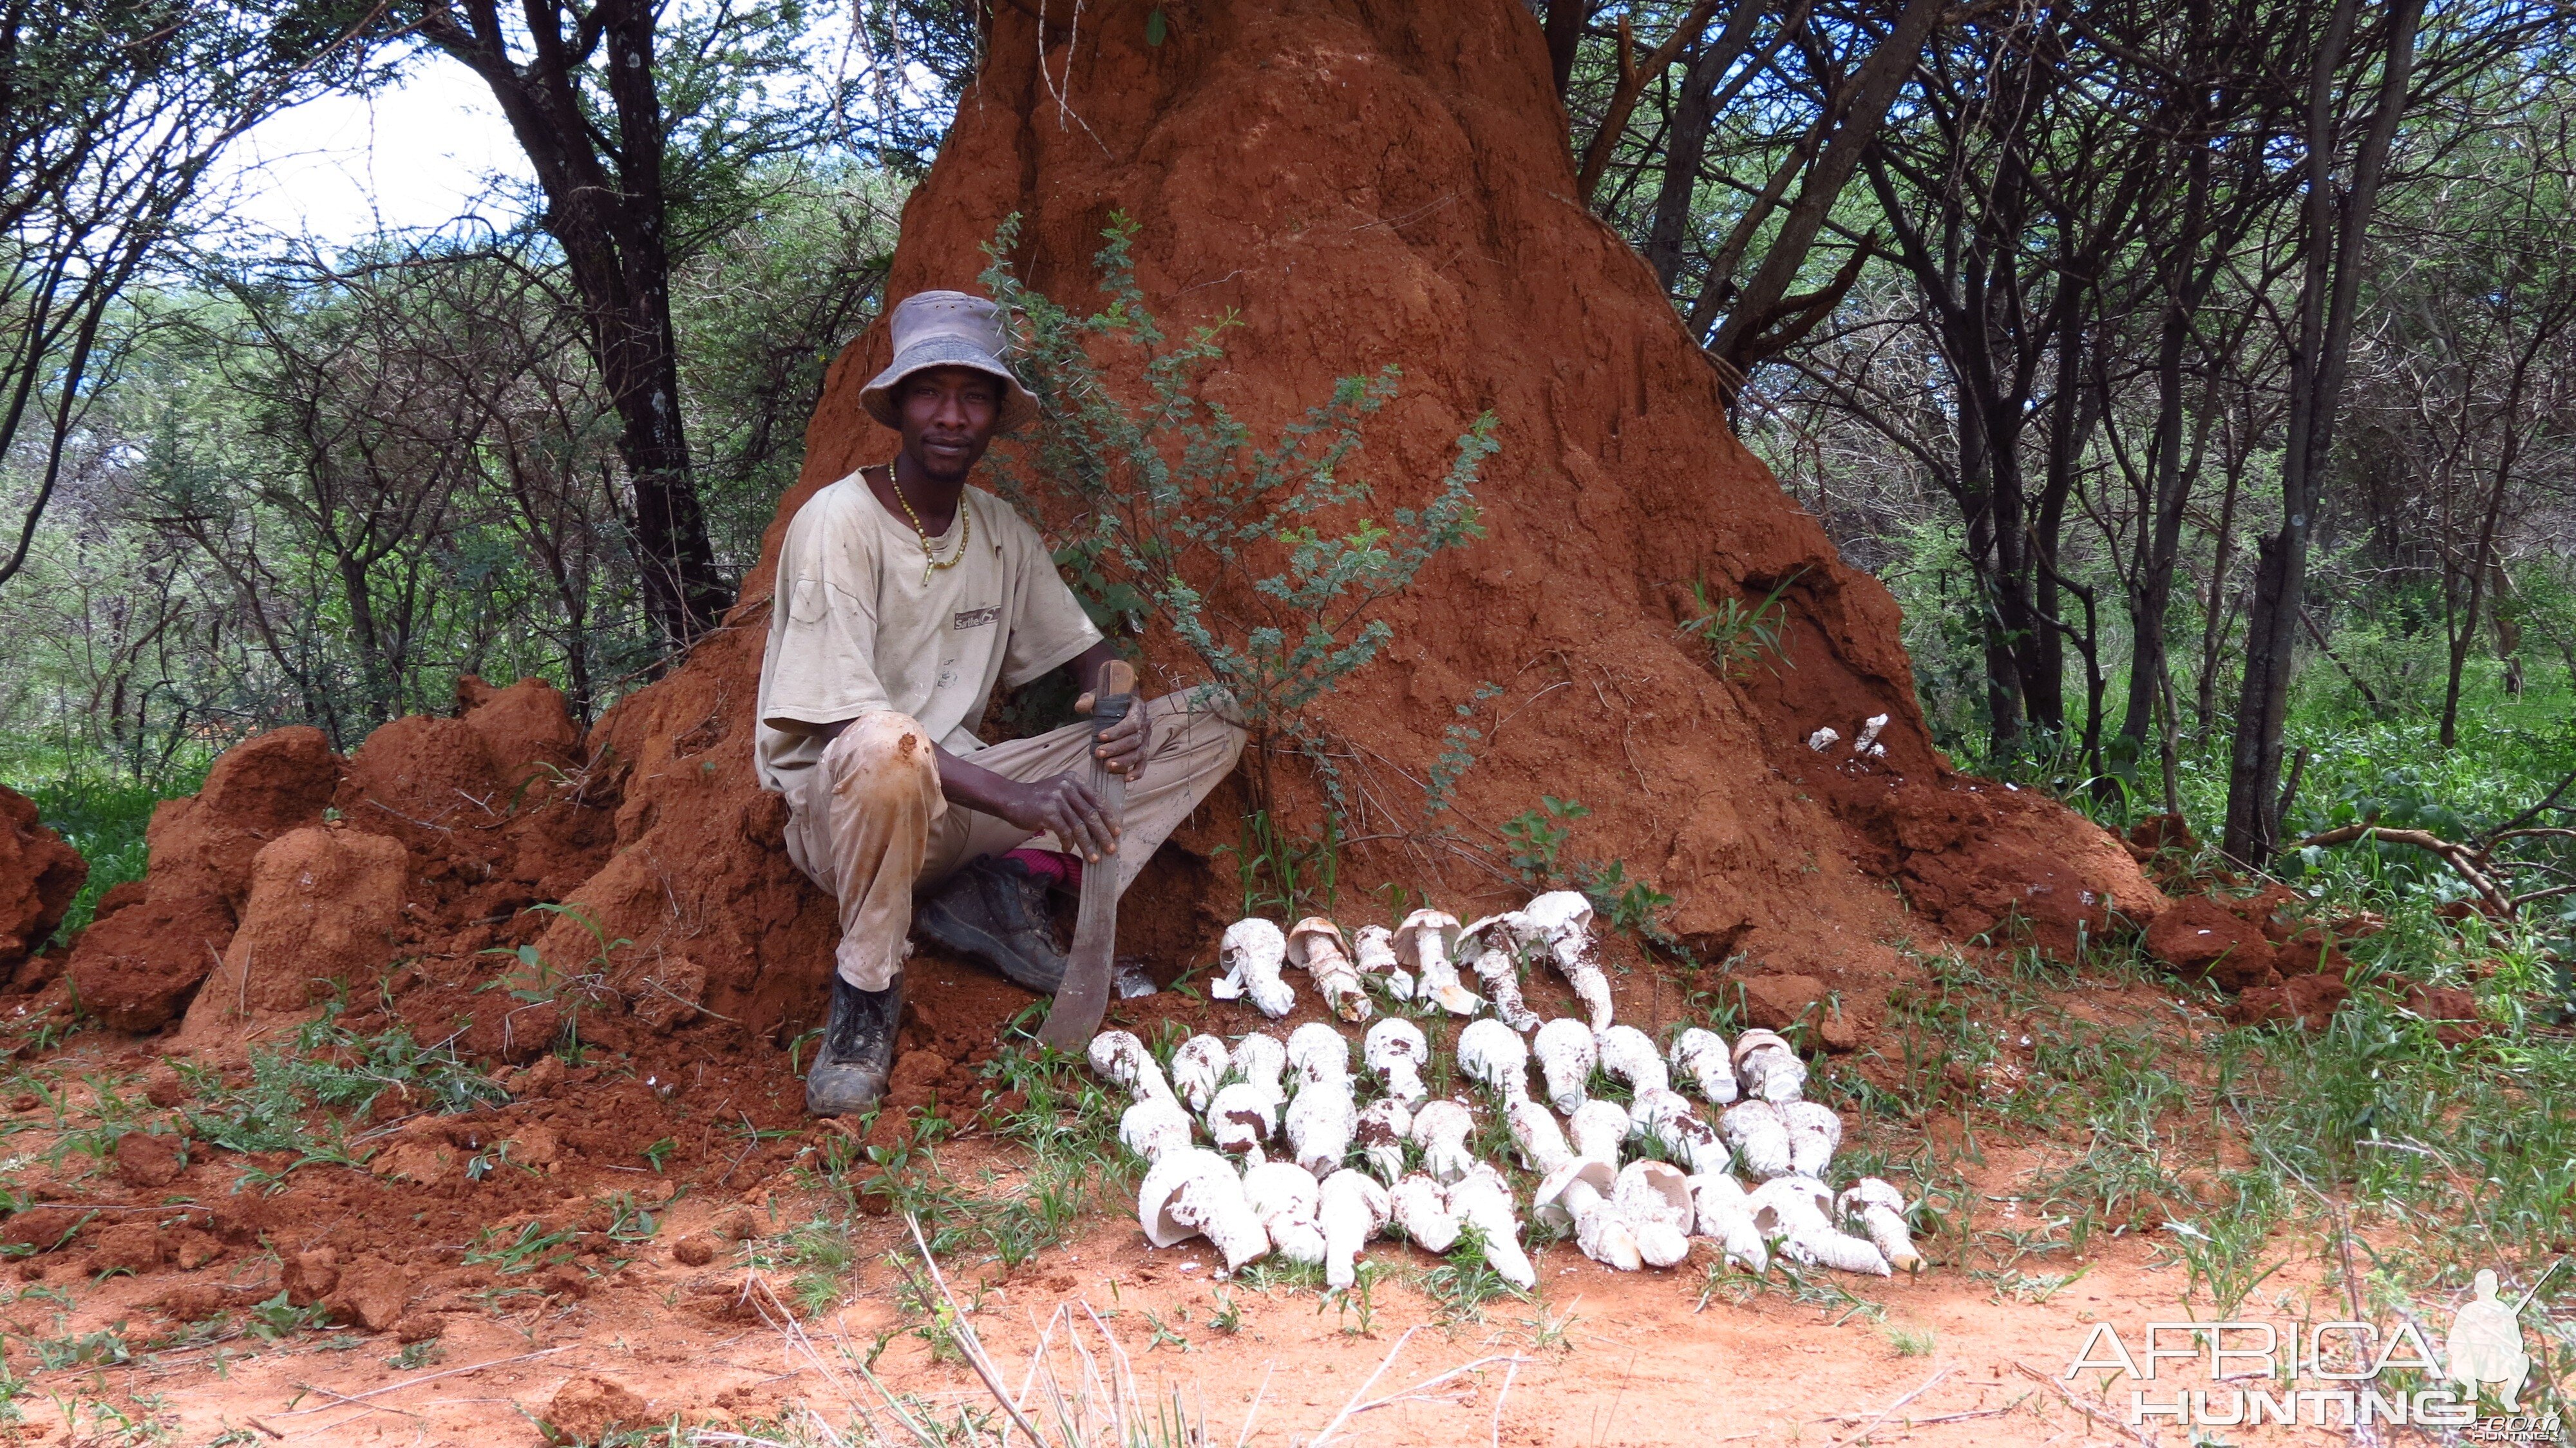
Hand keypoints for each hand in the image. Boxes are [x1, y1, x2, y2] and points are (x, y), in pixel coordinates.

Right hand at [1004, 773, 1120, 861]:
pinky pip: (1064, 832)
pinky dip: (1068, 843)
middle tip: (1111, 848)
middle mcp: (1067, 787)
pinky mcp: (1047, 812)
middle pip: (1092, 814)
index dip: (1109, 817)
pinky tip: (1068, 849)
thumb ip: (1078, 801)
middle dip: (1104, 834)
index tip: (1117, 831)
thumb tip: (1100, 824)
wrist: (1011, 798)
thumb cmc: (1039, 799)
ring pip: (1079, 827)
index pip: (1098, 800)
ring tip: (1094, 858)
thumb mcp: (1060, 791)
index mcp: (1074, 781)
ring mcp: (1057, 799)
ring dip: (1088, 845)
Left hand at [1075, 692, 1150, 779]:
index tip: (1100, 736)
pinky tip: (1125, 778)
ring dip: (1124, 761)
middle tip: (1098, 753)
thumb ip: (1088, 699)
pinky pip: (1143, 763)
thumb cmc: (1108, 701)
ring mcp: (1146, 738)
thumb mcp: (1098, 695)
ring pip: (1139, 753)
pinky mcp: (1144, 750)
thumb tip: (1080, 707)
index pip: (1132, 722)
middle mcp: (1146, 723)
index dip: (1118, 731)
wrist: (1117, 705)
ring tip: (1108, 766)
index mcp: (1138, 707)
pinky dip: (1136, 772)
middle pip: (1135, 740)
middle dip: (1116, 748)